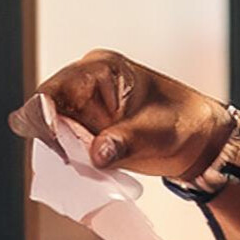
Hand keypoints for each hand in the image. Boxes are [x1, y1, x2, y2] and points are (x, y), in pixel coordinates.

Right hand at [8, 49, 229, 179]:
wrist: (196, 140)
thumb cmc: (183, 123)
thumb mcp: (158, 133)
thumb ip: (125, 141)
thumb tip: (96, 155)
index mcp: (100, 69)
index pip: (54, 88)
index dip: (44, 112)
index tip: (53, 137)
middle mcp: (83, 85)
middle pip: (44, 111)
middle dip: (53, 139)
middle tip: (74, 159)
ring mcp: (81, 109)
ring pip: (49, 132)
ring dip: (61, 153)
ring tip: (89, 165)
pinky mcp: (83, 131)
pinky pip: (62, 147)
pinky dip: (70, 161)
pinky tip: (88, 170)